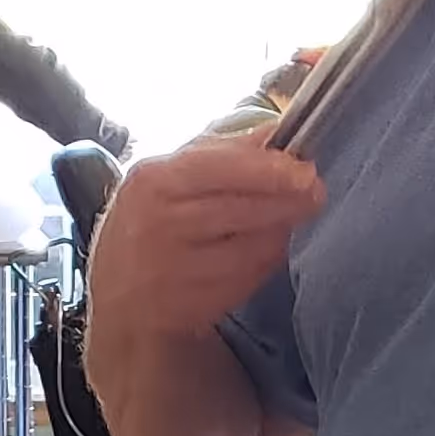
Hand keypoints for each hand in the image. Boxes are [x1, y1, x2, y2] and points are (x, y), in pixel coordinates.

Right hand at [87, 135, 324, 343]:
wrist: (119, 296)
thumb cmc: (151, 222)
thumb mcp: (169, 176)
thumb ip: (223, 152)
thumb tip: (276, 130)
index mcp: (152, 182)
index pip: (220, 168)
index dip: (269, 169)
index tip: (306, 169)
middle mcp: (158, 226)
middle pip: (241, 210)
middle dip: (287, 201)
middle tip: (315, 193)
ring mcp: (175, 271)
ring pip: (251, 247)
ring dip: (280, 231)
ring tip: (290, 218)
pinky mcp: (193, 305)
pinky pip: (248, 278)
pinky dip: (267, 261)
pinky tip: (268, 248)